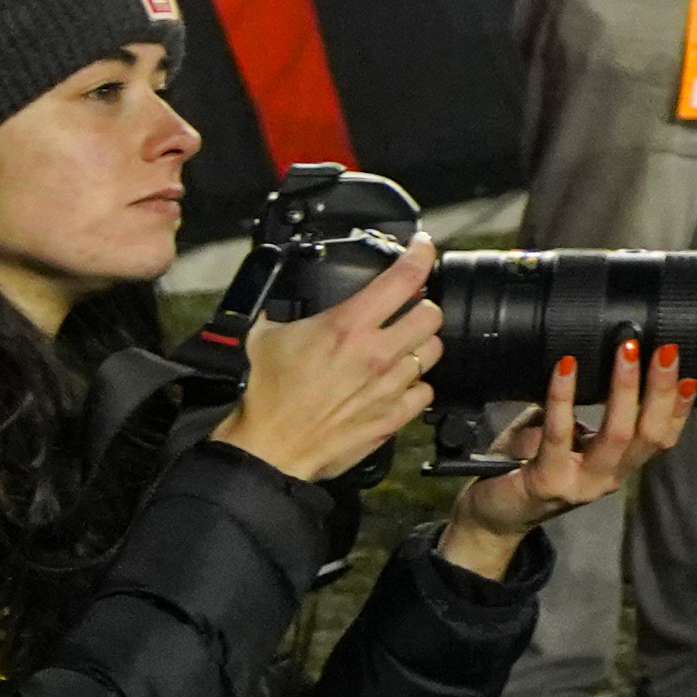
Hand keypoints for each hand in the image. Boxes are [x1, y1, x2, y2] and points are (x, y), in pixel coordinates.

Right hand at [212, 238, 443, 483]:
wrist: (266, 449)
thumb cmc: (264, 397)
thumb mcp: (265, 337)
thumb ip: (281, 310)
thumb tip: (277, 296)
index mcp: (349, 326)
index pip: (405, 277)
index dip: (421, 253)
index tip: (422, 246)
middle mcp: (377, 353)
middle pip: (432, 313)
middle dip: (422, 306)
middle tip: (407, 309)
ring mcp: (388, 386)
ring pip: (433, 351)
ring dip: (420, 345)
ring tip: (403, 346)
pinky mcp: (391, 417)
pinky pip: (425, 391)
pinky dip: (416, 385)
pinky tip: (398, 383)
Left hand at [432, 333, 696, 576]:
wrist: (490, 514)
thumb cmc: (528, 465)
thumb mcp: (571, 438)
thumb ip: (590, 411)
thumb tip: (607, 357)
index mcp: (618, 465)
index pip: (663, 439)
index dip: (681, 410)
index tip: (692, 375)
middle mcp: (607, 478)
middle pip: (649, 434)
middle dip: (661, 388)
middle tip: (665, 349)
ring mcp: (580, 484)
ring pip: (616, 434)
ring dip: (625, 387)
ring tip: (627, 350)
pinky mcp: (547, 482)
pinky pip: (559, 434)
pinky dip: (564, 396)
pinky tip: (565, 367)